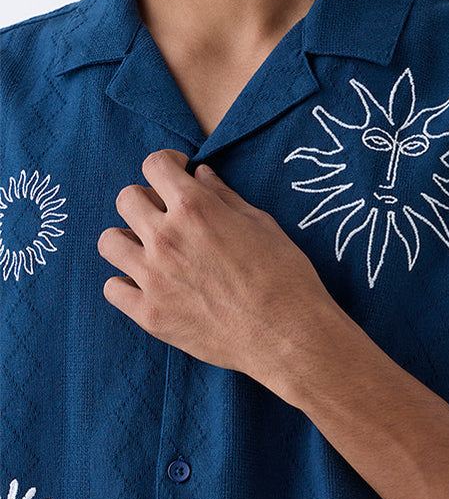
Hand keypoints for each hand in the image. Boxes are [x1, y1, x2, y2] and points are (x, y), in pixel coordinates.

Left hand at [97, 149, 336, 394]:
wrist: (288, 335)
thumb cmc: (286, 277)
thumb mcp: (262, 224)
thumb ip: (225, 197)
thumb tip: (200, 176)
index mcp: (195, 208)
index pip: (154, 165)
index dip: (166, 164)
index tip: (176, 173)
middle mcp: (166, 237)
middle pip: (126, 199)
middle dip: (146, 199)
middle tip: (166, 214)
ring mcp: (153, 277)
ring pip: (110, 242)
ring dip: (129, 239)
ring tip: (150, 250)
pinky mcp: (150, 314)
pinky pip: (113, 288)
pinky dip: (126, 283)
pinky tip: (147, 285)